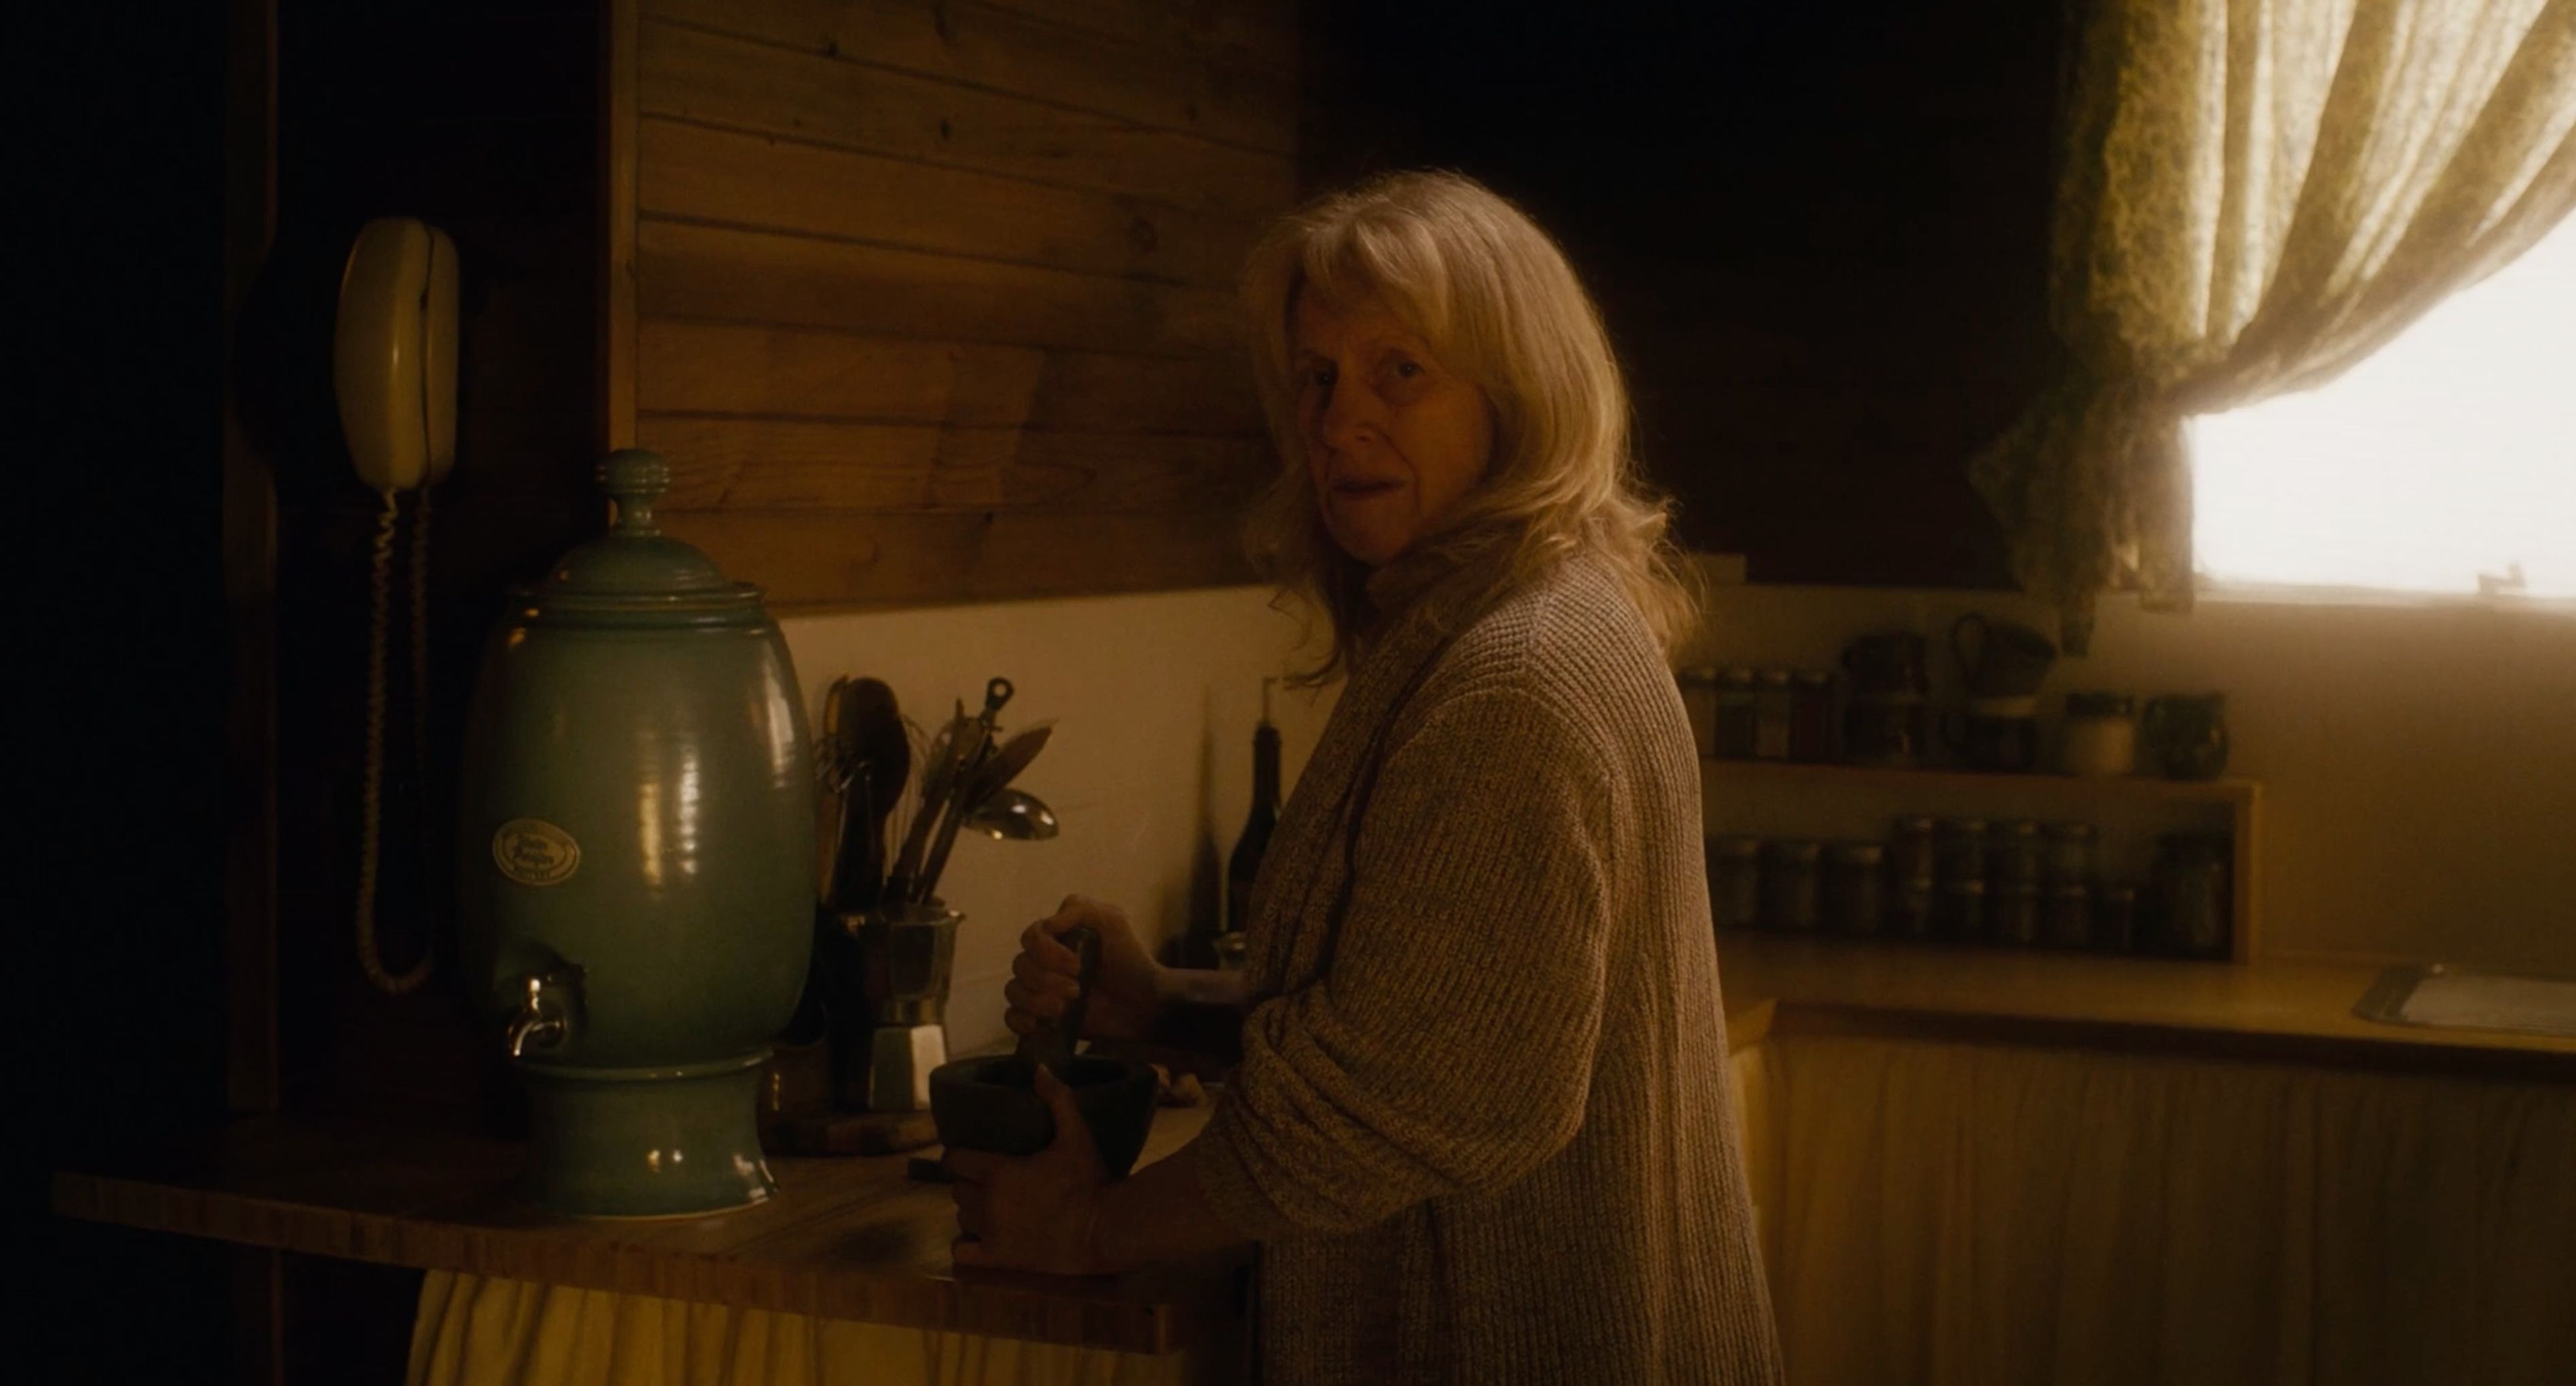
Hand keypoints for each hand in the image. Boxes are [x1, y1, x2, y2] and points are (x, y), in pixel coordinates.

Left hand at [945, 1062, 1113, 1274]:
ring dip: (969, 1209)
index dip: (958, 1155)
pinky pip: (962, 1252)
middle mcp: (986, 1203)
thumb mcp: (1077, 1135)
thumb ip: (1057, 1100)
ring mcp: (991, 1233)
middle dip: (967, 1181)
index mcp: (998, 1172)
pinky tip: (978, 1238)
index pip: (956, 1160)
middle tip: (984, 1178)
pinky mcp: (998, 1259)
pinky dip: (965, 1244)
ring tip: (986, 1205)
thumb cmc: (1089, 1180)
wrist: (1104, 1229)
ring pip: (960, 1216)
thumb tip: (1039, 1067)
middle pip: (957, 1188)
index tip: (966, 1154)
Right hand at [1004, 895, 1165, 1042]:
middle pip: (1020, 966)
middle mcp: (1042, 962)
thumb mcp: (1112, 921)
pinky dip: (1021, 1021)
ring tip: (1065, 1009)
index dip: (1047, 953)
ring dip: (1036, 1001)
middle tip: (1077, 990)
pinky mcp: (1041, 1018)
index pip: (1031, 938)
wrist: (1143, 1001)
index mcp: (1054, 936)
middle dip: (1047, 980)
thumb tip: (1047, 924)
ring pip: (1014, 991)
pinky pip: (1012, 1018)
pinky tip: (1042, 1025)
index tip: (1077, 966)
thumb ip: (1081, 909)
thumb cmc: (1129, 958)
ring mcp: (1039, 991)